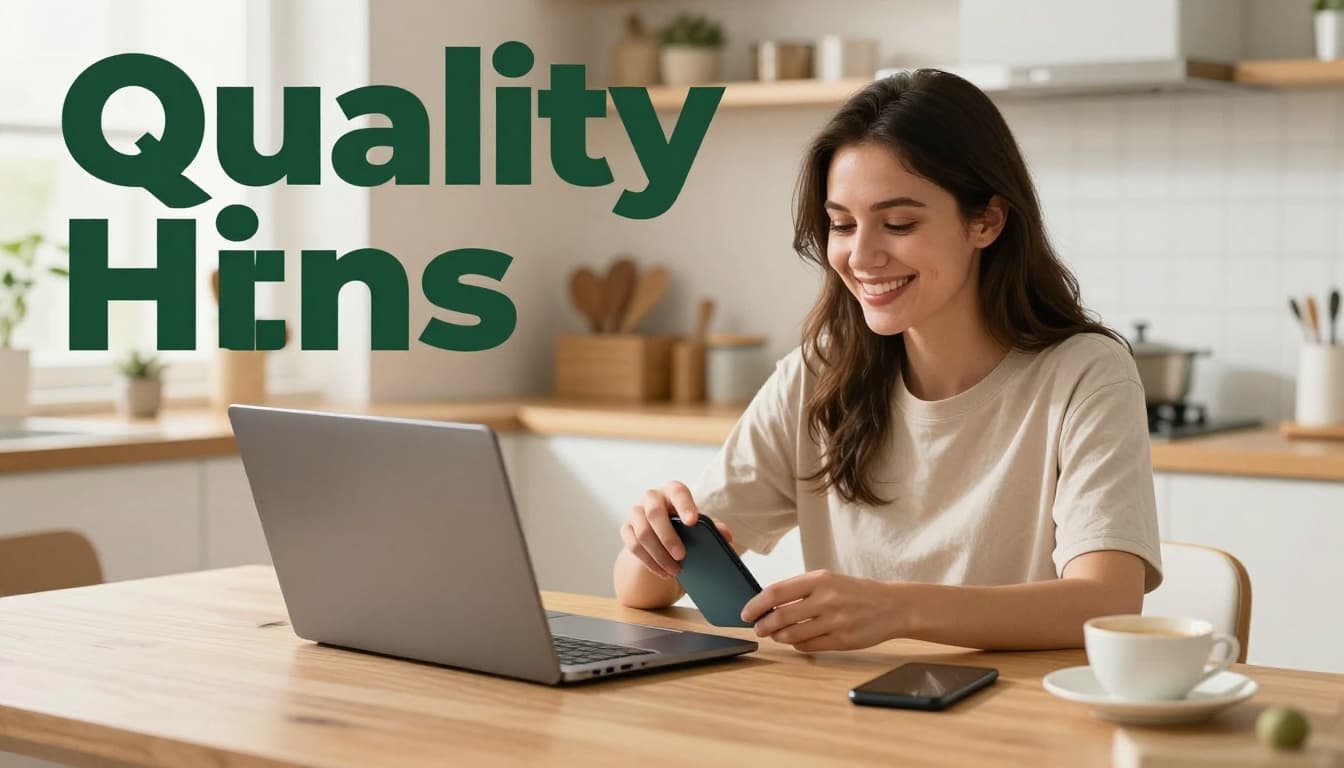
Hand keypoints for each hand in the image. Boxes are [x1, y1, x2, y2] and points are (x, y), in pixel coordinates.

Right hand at [619, 481, 732, 579]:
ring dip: (659, 555)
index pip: (678, 492)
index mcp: (672, 491)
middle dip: (668, 537)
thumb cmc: (685, 524)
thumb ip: (713, 527)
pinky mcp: (626, 529)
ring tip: (675, 571)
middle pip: (654, 513)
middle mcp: (651, 497)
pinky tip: (662, 572)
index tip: (693, 522)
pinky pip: (633, 546)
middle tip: (682, 556)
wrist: (661, 531)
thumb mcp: (699, 523)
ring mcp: (635, 512)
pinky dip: (649, 562)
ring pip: (642, 533)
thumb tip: (726, 537)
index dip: (685, 506)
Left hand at [742, 570, 899, 651]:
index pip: (777, 592)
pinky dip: (797, 644)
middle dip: (764, 625)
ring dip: (778, 637)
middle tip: (758, 628)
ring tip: (775, 635)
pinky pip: (808, 646)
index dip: (757, 604)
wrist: (892, 606)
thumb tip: (768, 603)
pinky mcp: (842, 640)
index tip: (746, 612)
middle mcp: (826, 599)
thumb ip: (801, 590)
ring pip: (792, 634)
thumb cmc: (856, 592)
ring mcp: (835, 621)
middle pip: (781, 616)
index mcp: (820, 579)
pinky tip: (796, 640)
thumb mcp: (829, 580)